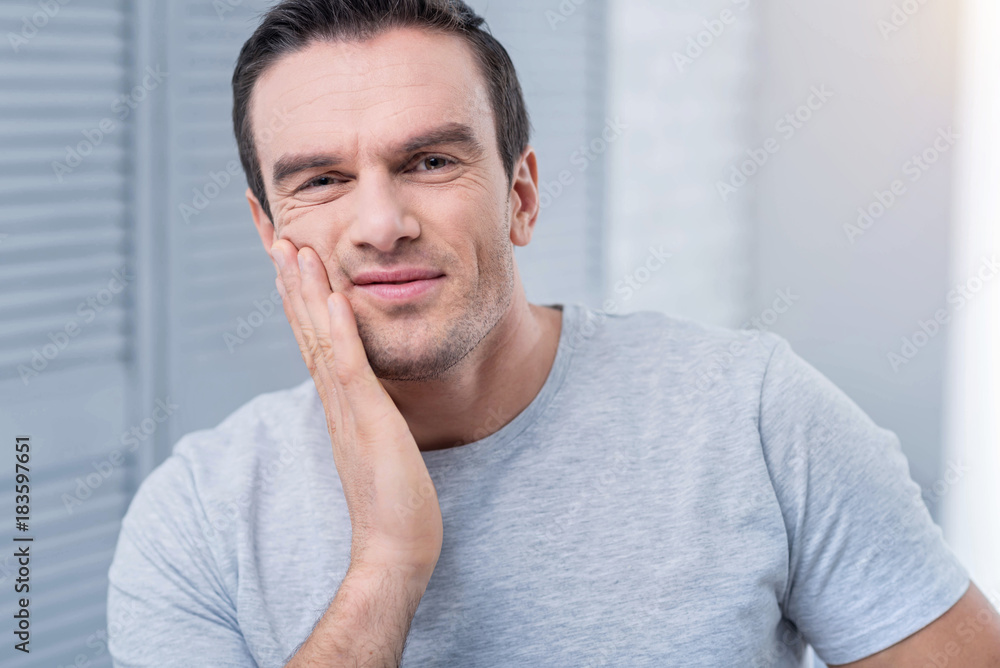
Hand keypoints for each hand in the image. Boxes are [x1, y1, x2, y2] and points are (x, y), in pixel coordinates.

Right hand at [270, 239, 442, 578]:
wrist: (395, 551)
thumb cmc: (396, 507)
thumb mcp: (382, 451)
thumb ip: (373, 424)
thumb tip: (376, 408)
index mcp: (341, 407)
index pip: (315, 344)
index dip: (302, 302)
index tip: (293, 264)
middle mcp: (336, 403)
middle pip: (307, 333)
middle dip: (293, 284)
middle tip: (279, 239)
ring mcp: (348, 411)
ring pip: (320, 341)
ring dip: (306, 293)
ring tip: (294, 249)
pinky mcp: (369, 423)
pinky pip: (350, 369)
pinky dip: (339, 331)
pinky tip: (332, 296)